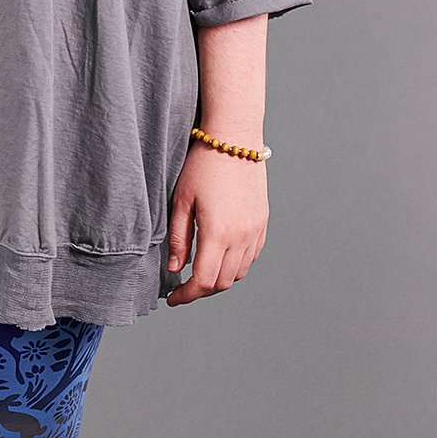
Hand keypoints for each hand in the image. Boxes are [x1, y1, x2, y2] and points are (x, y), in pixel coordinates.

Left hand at [165, 140, 267, 306]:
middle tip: (183, 288)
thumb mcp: (181, 200)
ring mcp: (255, 231)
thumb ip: (179, 238)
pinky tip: (220, 256)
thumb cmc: (204, 164)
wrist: (234, 139)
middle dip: (201, 291)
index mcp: (218, 232)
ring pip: (239, 273)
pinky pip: (251, 257)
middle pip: (222, 282)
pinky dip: (235, 265)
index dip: (187, 295)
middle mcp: (241, 236)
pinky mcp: (263, 223)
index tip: (174, 298)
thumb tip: (176, 268)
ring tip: (200, 271)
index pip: (204, 281)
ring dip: (219, 279)